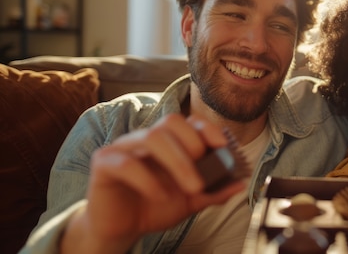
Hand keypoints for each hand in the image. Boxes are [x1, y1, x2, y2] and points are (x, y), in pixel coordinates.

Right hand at [61, 114, 245, 253]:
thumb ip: (213, 192)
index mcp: (167, 142)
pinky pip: (126, 162)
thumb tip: (240, 183)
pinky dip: (148, 179)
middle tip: (204, 174)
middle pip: (170, 122)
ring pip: (151, 137)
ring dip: (177, 162)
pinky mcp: (103, 163)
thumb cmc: (154, 207)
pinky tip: (161, 196)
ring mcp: (123, 148)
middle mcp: (145, 139)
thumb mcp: (190, 201)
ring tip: (192, 188)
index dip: (206, 128)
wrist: (120, 229)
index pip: (188, 121)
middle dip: (192, 144)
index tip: (223, 146)